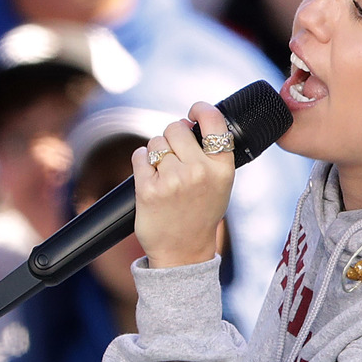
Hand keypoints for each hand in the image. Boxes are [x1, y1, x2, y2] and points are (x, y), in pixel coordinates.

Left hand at [131, 102, 234, 268]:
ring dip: (156, 152)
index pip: (214, 122)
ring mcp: (172, 180)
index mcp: (222, 169)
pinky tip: (150, 178)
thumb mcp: (220, 184)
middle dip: (172, 135)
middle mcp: (199, 172)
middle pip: (176, 128)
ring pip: (156, 143)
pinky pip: (139, 156)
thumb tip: (187, 121)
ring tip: (164, 173)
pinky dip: (142, 162)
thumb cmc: (201, 213)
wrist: (183, 252)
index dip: (201, 109)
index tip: (193, 111)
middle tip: (174, 153)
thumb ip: (210, 154)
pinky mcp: (148, 189)